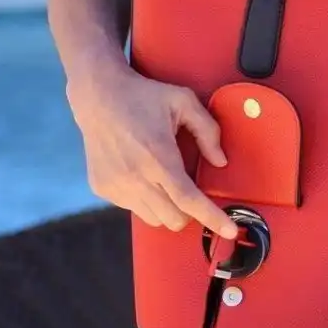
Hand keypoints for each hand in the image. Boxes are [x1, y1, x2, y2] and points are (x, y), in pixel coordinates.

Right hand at [68, 65, 237, 235]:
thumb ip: (208, 131)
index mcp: (158, 156)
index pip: (189, 200)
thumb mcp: (183, 101)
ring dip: (167, 208)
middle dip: (190, 213)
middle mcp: (135, 177)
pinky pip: (134, 209)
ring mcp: (116, 186)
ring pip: (155, 219)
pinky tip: (141, 174)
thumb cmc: (143, 96)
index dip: (212, 218)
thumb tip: (220, 162)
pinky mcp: (103, 189)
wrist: (97, 95)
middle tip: (189, 190)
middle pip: (174, 219)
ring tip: (162, 179)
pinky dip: (145, 200)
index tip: (230, 231)